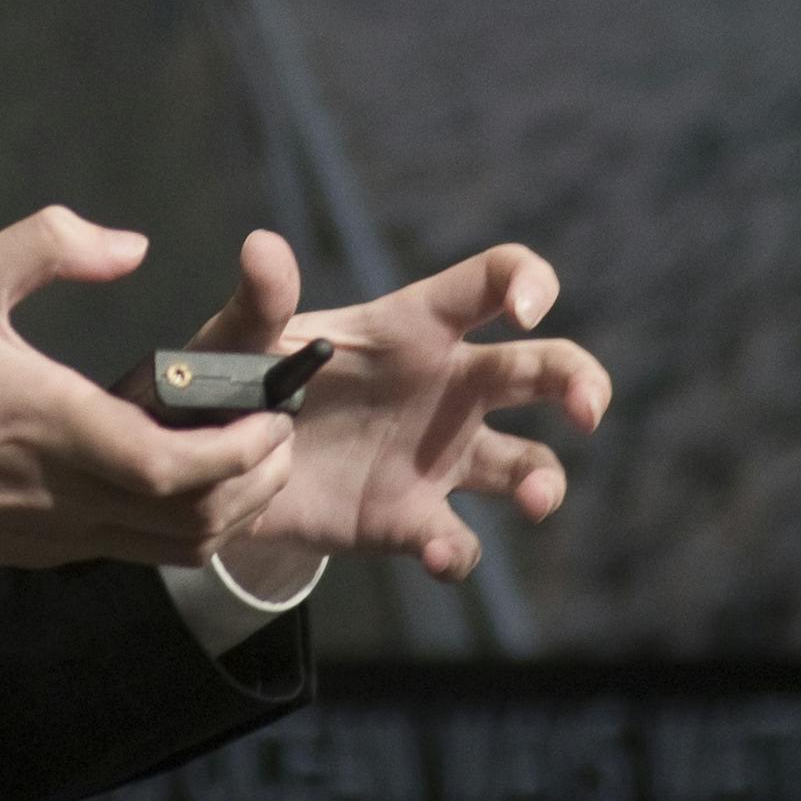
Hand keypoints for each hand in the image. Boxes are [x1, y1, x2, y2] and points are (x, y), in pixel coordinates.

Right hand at [0, 209, 298, 572]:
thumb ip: (50, 244)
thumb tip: (130, 245)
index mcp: (58, 430)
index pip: (176, 469)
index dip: (240, 451)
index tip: (270, 414)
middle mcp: (69, 496)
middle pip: (196, 521)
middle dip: (256, 482)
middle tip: (277, 430)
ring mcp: (58, 535)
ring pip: (174, 549)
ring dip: (225, 510)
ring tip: (246, 454)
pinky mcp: (43, 551)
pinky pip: (137, 551)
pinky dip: (181, 524)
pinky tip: (183, 473)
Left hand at [191, 233, 605, 582]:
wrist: (213, 472)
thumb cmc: (238, 381)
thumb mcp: (237, 340)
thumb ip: (256, 302)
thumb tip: (262, 246)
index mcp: (413, 327)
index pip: (492, 281)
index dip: (528, 282)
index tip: (527, 308)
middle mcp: (446, 388)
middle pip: (542, 369)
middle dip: (581, 381)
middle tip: (587, 410)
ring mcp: (438, 458)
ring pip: (528, 465)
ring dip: (544, 483)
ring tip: (535, 499)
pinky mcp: (412, 521)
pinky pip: (458, 543)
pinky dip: (456, 553)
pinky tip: (437, 553)